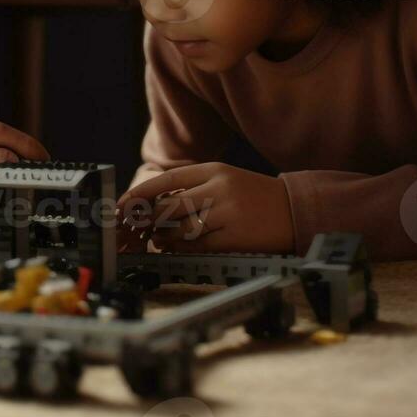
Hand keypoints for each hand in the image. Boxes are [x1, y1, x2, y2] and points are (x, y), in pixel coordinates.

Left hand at [117, 162, 293, 253]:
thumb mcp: (225, 180)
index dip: (140, 193)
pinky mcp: (234, 237)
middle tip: (143, 227)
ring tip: (162, 238)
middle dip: (151, 219)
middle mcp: (218, 188)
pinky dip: (182, 247)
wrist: (294, 209)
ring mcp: (227, 213)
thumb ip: (193, 188)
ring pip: (180, 227)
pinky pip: (196, 245)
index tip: (123, 204)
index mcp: (214, 170)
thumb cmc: (254, 196)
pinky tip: (179, 246)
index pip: (167, 179)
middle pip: (169, 205)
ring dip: (165, 236)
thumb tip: (154, 204)